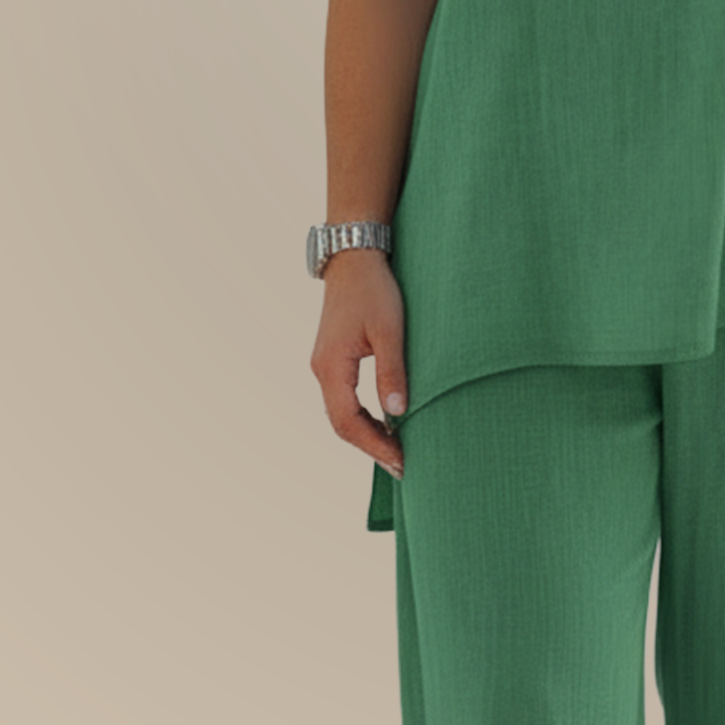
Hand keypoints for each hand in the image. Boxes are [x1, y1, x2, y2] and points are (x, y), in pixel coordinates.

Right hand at [311, 247, 406, 479]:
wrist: (354, 258)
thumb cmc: (374, 290)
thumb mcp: (389, 330)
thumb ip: (391, 371)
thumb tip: (397, 412)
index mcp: (331, 367)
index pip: (348, 422)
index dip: (374, 446)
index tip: (400, 462)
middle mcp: (322, 370)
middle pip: (341, 424)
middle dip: (371, 447)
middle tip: (403, 466)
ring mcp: (325, 365)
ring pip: (341, 413)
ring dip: (367, 434)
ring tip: (397, 451)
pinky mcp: (333, 359)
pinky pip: (344, 399)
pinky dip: (363, 417)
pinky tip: (386, 424)